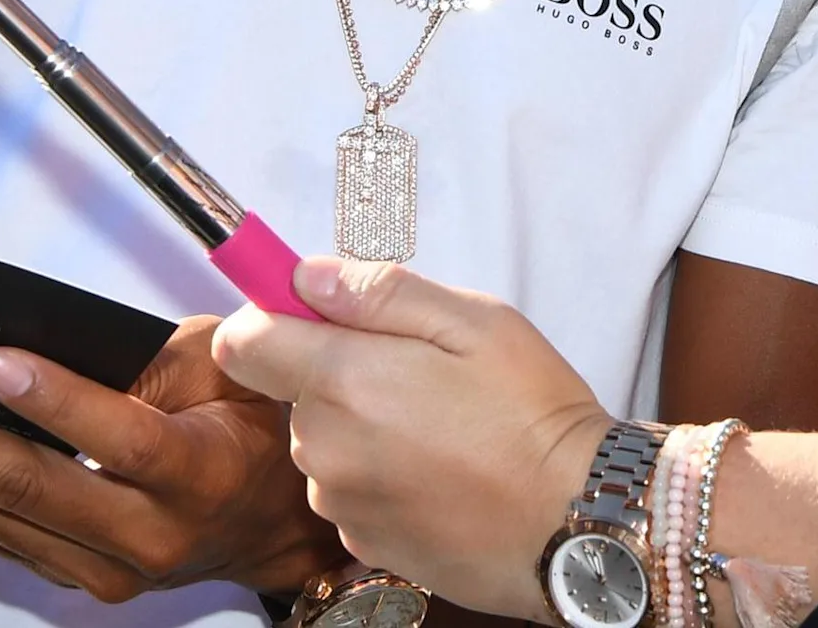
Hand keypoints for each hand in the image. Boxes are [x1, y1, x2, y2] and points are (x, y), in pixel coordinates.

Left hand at [0, 316, 340, 601]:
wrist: (274, 523)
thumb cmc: (254, 425)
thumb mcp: (233, 369)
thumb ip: (156, 357)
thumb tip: (49, 335)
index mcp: (201, 474)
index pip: (123, 440)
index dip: (57, 402)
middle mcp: (147, 535)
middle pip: (30, 490)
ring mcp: (102, 568)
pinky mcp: (66, 574)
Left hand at [213, 258, 611, 617]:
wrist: (574, 523)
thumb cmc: (534, 417)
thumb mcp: (476, 322)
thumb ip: (382, 292)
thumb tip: (308, 276)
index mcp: (343, 379)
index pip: (243, 340)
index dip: (274, 315)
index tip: (319, 311)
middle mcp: (324, 447)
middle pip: (291, 390)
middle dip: (338, 371)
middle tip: (420, 371)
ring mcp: (339, 501)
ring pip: (323, 441)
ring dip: (361, 426)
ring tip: (439, 427)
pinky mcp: (359, 541)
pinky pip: (348, 489)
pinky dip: (379, 475)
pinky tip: (438, 472)